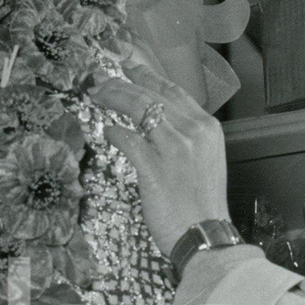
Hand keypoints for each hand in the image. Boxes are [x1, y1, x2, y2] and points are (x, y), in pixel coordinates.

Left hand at [90, 59, 230, 258]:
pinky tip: (106, 131)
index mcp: (207, 128)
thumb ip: (186, 138)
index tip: (129, 68)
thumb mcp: (205, 161)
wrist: (206, 235)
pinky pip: (128, 140)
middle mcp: (193, 132)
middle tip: (101, 79)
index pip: (173, 91)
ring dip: (113, 98)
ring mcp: (174, 149)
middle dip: (123, 83)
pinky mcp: (155, 169)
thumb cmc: (202, 205)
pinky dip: (114, 132)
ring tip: (96, 95)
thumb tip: (157, 125)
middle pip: (152, 95)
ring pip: (138, 109)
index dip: (148, 76)